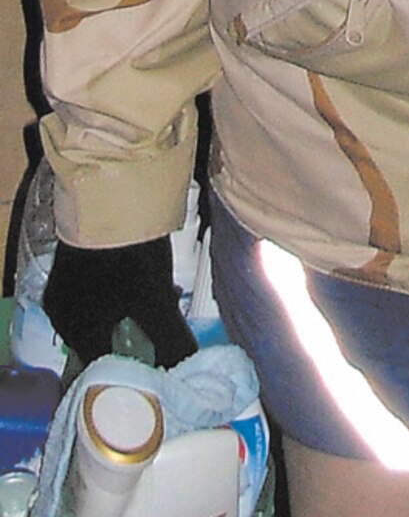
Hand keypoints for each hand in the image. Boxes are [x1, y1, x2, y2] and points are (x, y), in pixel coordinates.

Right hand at [42, 236, 197, 366]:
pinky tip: (154, 285)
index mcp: (75, 331)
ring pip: (105, 317)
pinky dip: (127, 297)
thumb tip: (189, 368)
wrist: (114, 192)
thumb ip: (172, 342)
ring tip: (169, 305)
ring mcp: (66, 289)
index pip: (105, 369)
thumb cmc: (130, 254)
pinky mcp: (76, 267)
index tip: (162, 370)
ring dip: (136, 316)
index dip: (135, 372)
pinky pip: (101, 295)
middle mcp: (62, 315)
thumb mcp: (156, 301)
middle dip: (139, 341)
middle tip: (170, 335)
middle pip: (104, 343)